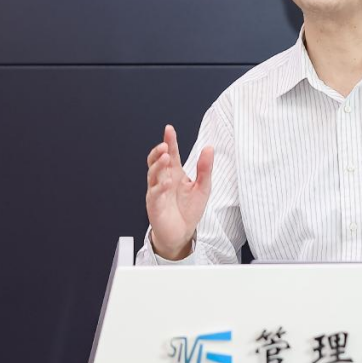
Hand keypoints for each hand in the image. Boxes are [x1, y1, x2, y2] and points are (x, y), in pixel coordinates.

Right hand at [145, 124, 213, 259]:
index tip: (169, 129)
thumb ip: (205, 168)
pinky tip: (167, 182)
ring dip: (158, 165)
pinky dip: (160, 187)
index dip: (170, 141)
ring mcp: (158, 191)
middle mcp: (164, 179)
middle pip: (157, 161)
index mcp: (175, 173)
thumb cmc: (189, 209)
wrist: (182, 233)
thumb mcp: (203, 187)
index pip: (171, 153)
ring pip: (153, 174)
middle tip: (164, 145)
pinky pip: (155, 194)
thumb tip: (209, 148)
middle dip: (158, 151)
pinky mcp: (155, 205)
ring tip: (166, 157)